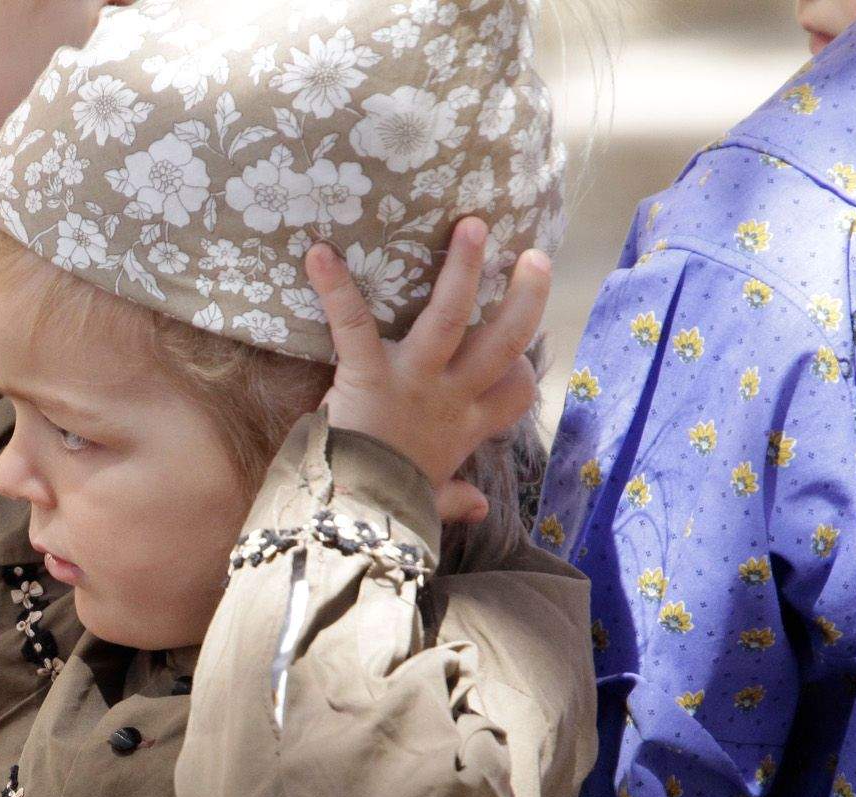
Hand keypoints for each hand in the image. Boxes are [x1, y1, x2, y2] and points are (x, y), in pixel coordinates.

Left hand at [305, 217, 551, 521]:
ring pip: (449, 317)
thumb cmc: (387, 504)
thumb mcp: (428, 502)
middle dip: (523, 299)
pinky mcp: (368, 374)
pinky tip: (320, 252)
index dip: (525, 371)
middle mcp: (449, 397)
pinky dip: (335, 287)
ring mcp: (412, 381)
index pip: (514, 394)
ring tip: (472, 226)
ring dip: (461, 269)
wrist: (356, 512)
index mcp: (464, 428)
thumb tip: (479, 509)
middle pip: (501, 343)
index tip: (526, 354)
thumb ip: (453, 499)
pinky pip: (354, 324)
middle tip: (535, 258)